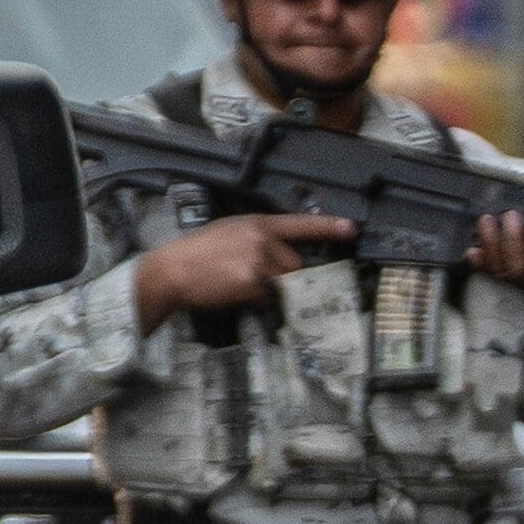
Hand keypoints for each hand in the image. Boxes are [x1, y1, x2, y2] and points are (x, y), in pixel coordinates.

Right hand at [129, 212, 358, 327]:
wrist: (172, 270)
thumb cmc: (194, 252)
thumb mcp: (227, 231)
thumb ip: (255, 237)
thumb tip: (276, 253)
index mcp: (257, 223)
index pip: (300, 224)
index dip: (328, 227)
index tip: (351, 229)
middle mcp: (263, 240)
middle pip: (295, 264)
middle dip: (282, 274)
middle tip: (253, 276)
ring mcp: (260, 262)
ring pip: (283, 283)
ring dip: (270, 288)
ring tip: (239, 283)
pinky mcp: (253, 283)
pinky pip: (268, 298)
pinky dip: (255, 300)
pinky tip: (233, 292)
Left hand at [463, 209, 523, 294]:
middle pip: (522, 273)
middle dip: (514, 243)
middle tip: (511, 216)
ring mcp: (514, 295)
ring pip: (500, 274)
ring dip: (492, 245)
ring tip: (488, 221)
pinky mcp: (498, 294)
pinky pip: (487, 279)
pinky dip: (480, 263)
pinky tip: (473, 250)